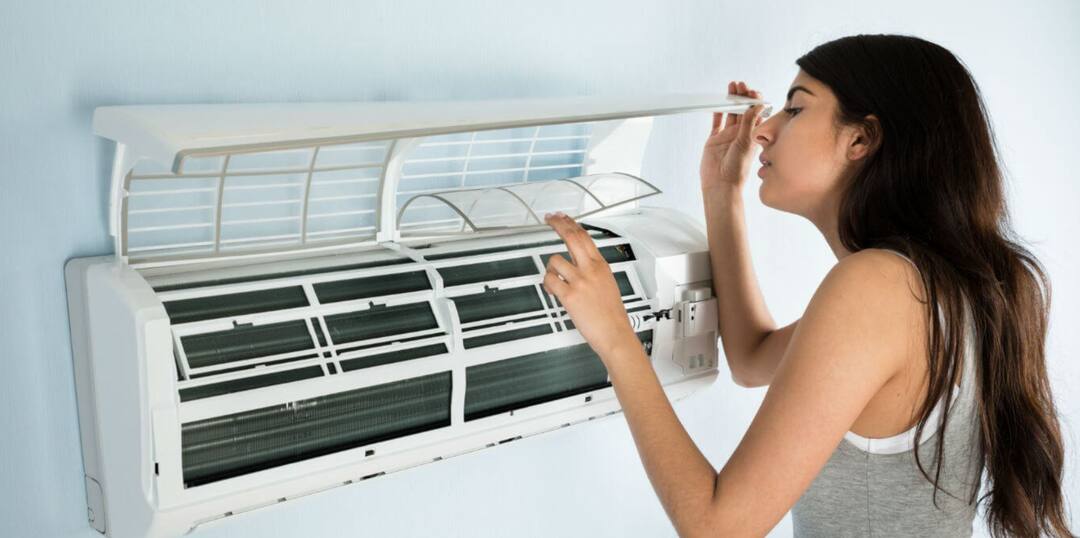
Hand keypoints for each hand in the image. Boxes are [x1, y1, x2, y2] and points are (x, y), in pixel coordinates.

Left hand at [542, 212, 639, 361]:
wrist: (615, 334)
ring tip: (555, 278)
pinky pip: (550, 280)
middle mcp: (591, 270)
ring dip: (550, 268)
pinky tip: (553, 290)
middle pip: (572, 237)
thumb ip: (593, 270)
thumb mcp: (608, 283)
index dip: (571, 224)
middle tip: (550, 219)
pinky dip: (548, 284)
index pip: (585, 236)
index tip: (563, 217)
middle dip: (558, 224)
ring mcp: (580, 282)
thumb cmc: (612, 314)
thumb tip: (578, 262)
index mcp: (601, 266)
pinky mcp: (570, 295)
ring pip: (555, 260)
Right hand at [700, 81, 766, 192]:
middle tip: (740, 85)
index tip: (752, 92)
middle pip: (743, 110)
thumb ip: (749, 122)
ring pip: (731, 113)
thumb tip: (757, 105)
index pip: (757, 113)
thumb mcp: (745, 143)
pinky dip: (718, 111)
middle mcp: (741, 133)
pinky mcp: (715, 139)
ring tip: (731, 87)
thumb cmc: (736, 169)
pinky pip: (717, 121)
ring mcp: (728, 135)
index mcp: (753, 134)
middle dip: (743, 96)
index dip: (755, 101)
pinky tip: (718, 102)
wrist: (720, 183)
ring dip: (731, 100)